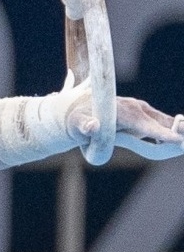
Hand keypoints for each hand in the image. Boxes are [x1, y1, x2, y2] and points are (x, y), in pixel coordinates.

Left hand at [58, 79, 181, 160]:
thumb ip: (85, 127)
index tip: (177, 140)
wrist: (78, 109)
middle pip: (161, 123)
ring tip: (181, 143)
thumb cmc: (77, 121)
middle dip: (177, 132)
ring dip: (177, 130)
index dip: (161, 134)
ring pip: (164, 122)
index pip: (145, 125)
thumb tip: (93, 126)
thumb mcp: (77, 125)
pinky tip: (177, 140)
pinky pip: (161, 123)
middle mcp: (135, 108)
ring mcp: (141, 109)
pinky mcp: (144, 113)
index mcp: (122, 112)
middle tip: (183, 144)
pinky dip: (170, 130)